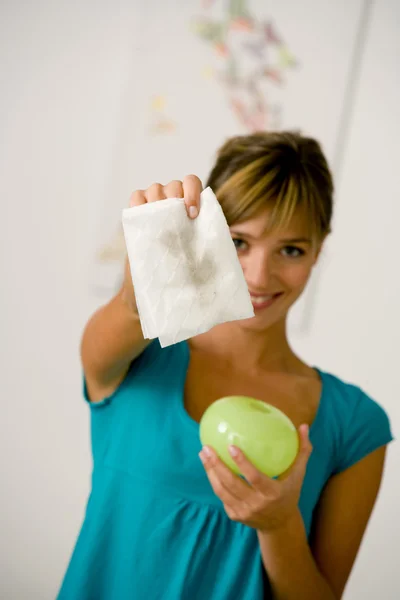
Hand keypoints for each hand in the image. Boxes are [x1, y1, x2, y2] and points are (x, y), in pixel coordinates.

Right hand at [121, 175, 202, 309]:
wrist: (160, 287)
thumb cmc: (185, 272)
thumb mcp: (200, 260)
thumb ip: (211, 251)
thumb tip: (231, 263)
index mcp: (190, 206)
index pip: (192, 183)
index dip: (193, 192)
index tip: (193, 215)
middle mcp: (173, 202)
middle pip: (174, 185)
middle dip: (176, 196)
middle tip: (179, 217)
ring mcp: (154, 206)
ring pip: (155, 188)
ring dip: (158, 198)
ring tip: (160, 217)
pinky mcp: (138, 215)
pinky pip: (136, 197)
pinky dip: (138, 200)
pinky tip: (142, 211)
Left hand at [199, 424, 311, 532]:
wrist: (280, 524)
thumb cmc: (289, 492)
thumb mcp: (298, 475)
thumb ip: (302, 451)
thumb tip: (304, 426)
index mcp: (272, 493)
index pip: (254, 478)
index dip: (242, 463)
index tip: (231, 446)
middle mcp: (256, 504)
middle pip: (231, 484)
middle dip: (217, 465)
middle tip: (207, 447)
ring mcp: (244, 511)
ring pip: (221, 490)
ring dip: (210, 471)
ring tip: (203, 453)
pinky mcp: (235, 515)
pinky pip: (221, 496)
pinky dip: (214, 480)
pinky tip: (208, 466)